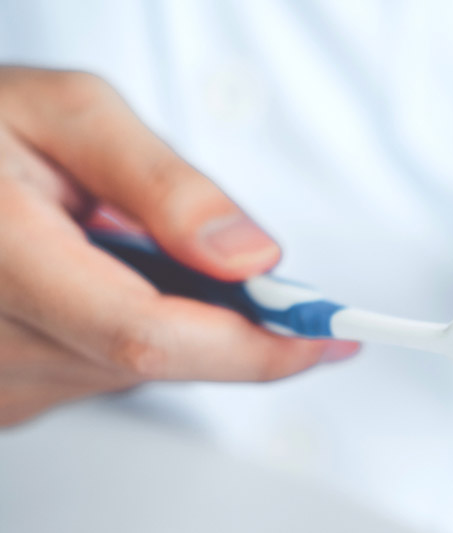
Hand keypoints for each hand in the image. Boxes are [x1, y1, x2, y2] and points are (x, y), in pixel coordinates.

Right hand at [0, 67, 357, 425]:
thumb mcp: (67, 114)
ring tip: (121, 249)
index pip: (147, 334)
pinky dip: (124, 332)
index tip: (324, 336)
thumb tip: (253, 258)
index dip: (250, 346)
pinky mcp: (2, 400)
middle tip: (245, 272)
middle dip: (222, 321)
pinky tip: (94, 282)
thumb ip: (163, 185)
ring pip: (132, 372)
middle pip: (153, 359)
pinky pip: (98, 377)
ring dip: (166, 317)